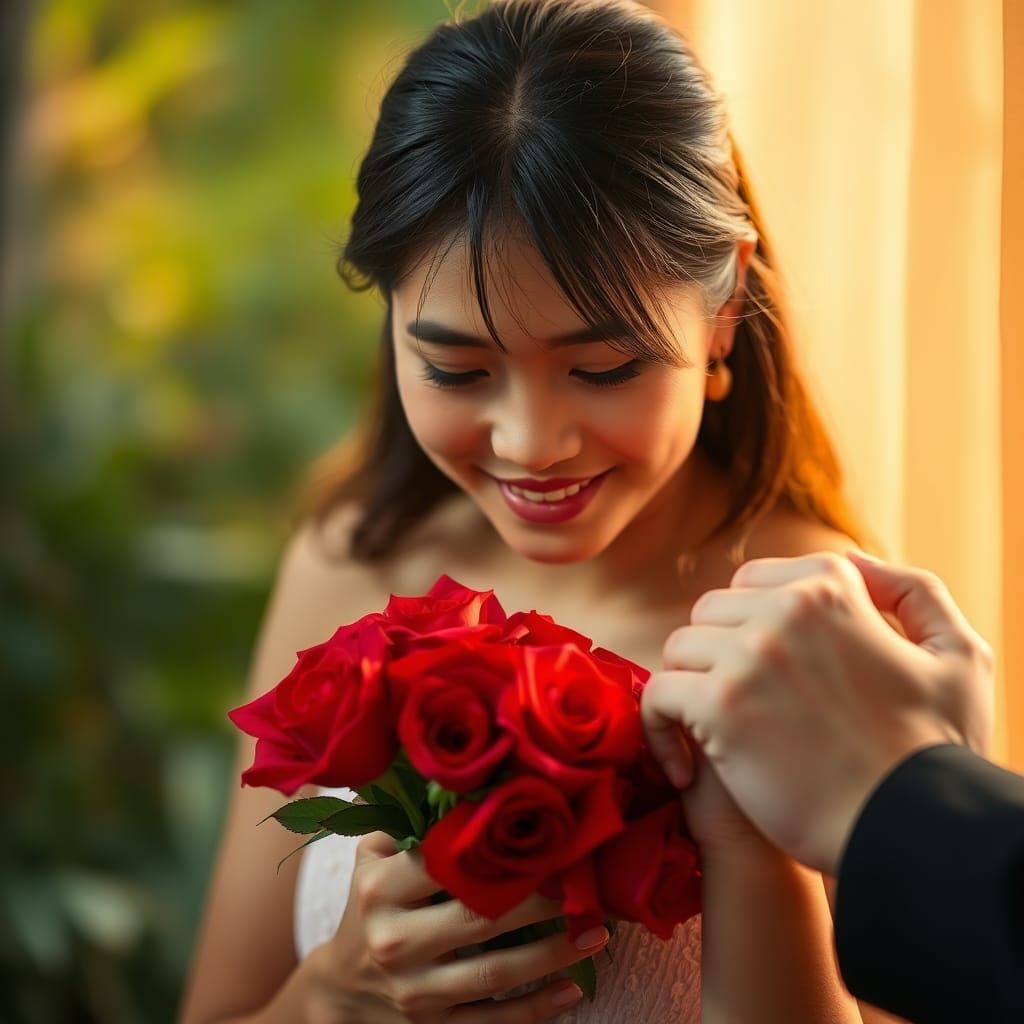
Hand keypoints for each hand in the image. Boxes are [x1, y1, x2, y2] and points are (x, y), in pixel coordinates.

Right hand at [306, 830, 609, 1022]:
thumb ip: (409, 823)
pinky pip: (494, 1021)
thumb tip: (472, 780)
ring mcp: (416, 990)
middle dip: (540, 900)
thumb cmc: (370, 907)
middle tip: (584, 882)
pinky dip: (538, 1008)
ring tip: (597, 933)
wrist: (341, 989)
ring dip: (553, 954)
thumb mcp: (371, 859)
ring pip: (496, 973)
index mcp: (381, 889)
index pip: (447, 863)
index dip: (500, 849)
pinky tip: (574, 990)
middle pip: (480, 918)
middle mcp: (396, 941)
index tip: (547, 836)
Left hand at [640, 550, 993, 874]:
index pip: (751, 582)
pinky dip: (660, 731)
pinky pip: (658, 697)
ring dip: (690, 691)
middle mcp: (785, 610)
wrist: (912, 829)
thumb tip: (853, 560)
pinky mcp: (721, 706)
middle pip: (711, 614)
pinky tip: (686, 769)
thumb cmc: (937, 753)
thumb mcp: (956, 656)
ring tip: (714, 733)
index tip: (762, 671)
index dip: (748, 626)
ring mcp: (749, 655)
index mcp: (832, 589)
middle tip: (738, 707)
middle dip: (718, 656)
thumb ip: (912, 593)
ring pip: (680, 651)